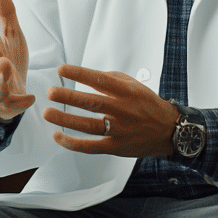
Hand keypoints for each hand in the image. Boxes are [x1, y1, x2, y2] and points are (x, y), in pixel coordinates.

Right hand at [0, 0, 33, 120]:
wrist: (6, 96)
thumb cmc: (7, 60)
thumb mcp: (9, 36)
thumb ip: (5, 15)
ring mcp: (1, 86)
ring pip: (0, 81)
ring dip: (2, 72)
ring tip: (4, 63)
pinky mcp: (11, 103)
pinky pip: (15, 103)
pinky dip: (22, 101)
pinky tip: (31, 97)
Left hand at [43, 64, 180, 158]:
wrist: (169, 131)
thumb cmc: (148, 106)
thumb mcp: (134, 85)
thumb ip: (111, 79)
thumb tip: (86, 75)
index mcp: (128, 92)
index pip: (100, 80)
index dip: (79, 74)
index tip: (61, 70)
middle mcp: (124, 110)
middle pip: (93, 103)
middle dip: (69, 97)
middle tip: (51, 92)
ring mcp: (120, 130)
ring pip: (89, 126)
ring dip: (66, 120)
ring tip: (49, 113)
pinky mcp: (116, 147)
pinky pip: (91, 147)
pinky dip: (73, 143)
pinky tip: (58, 136)